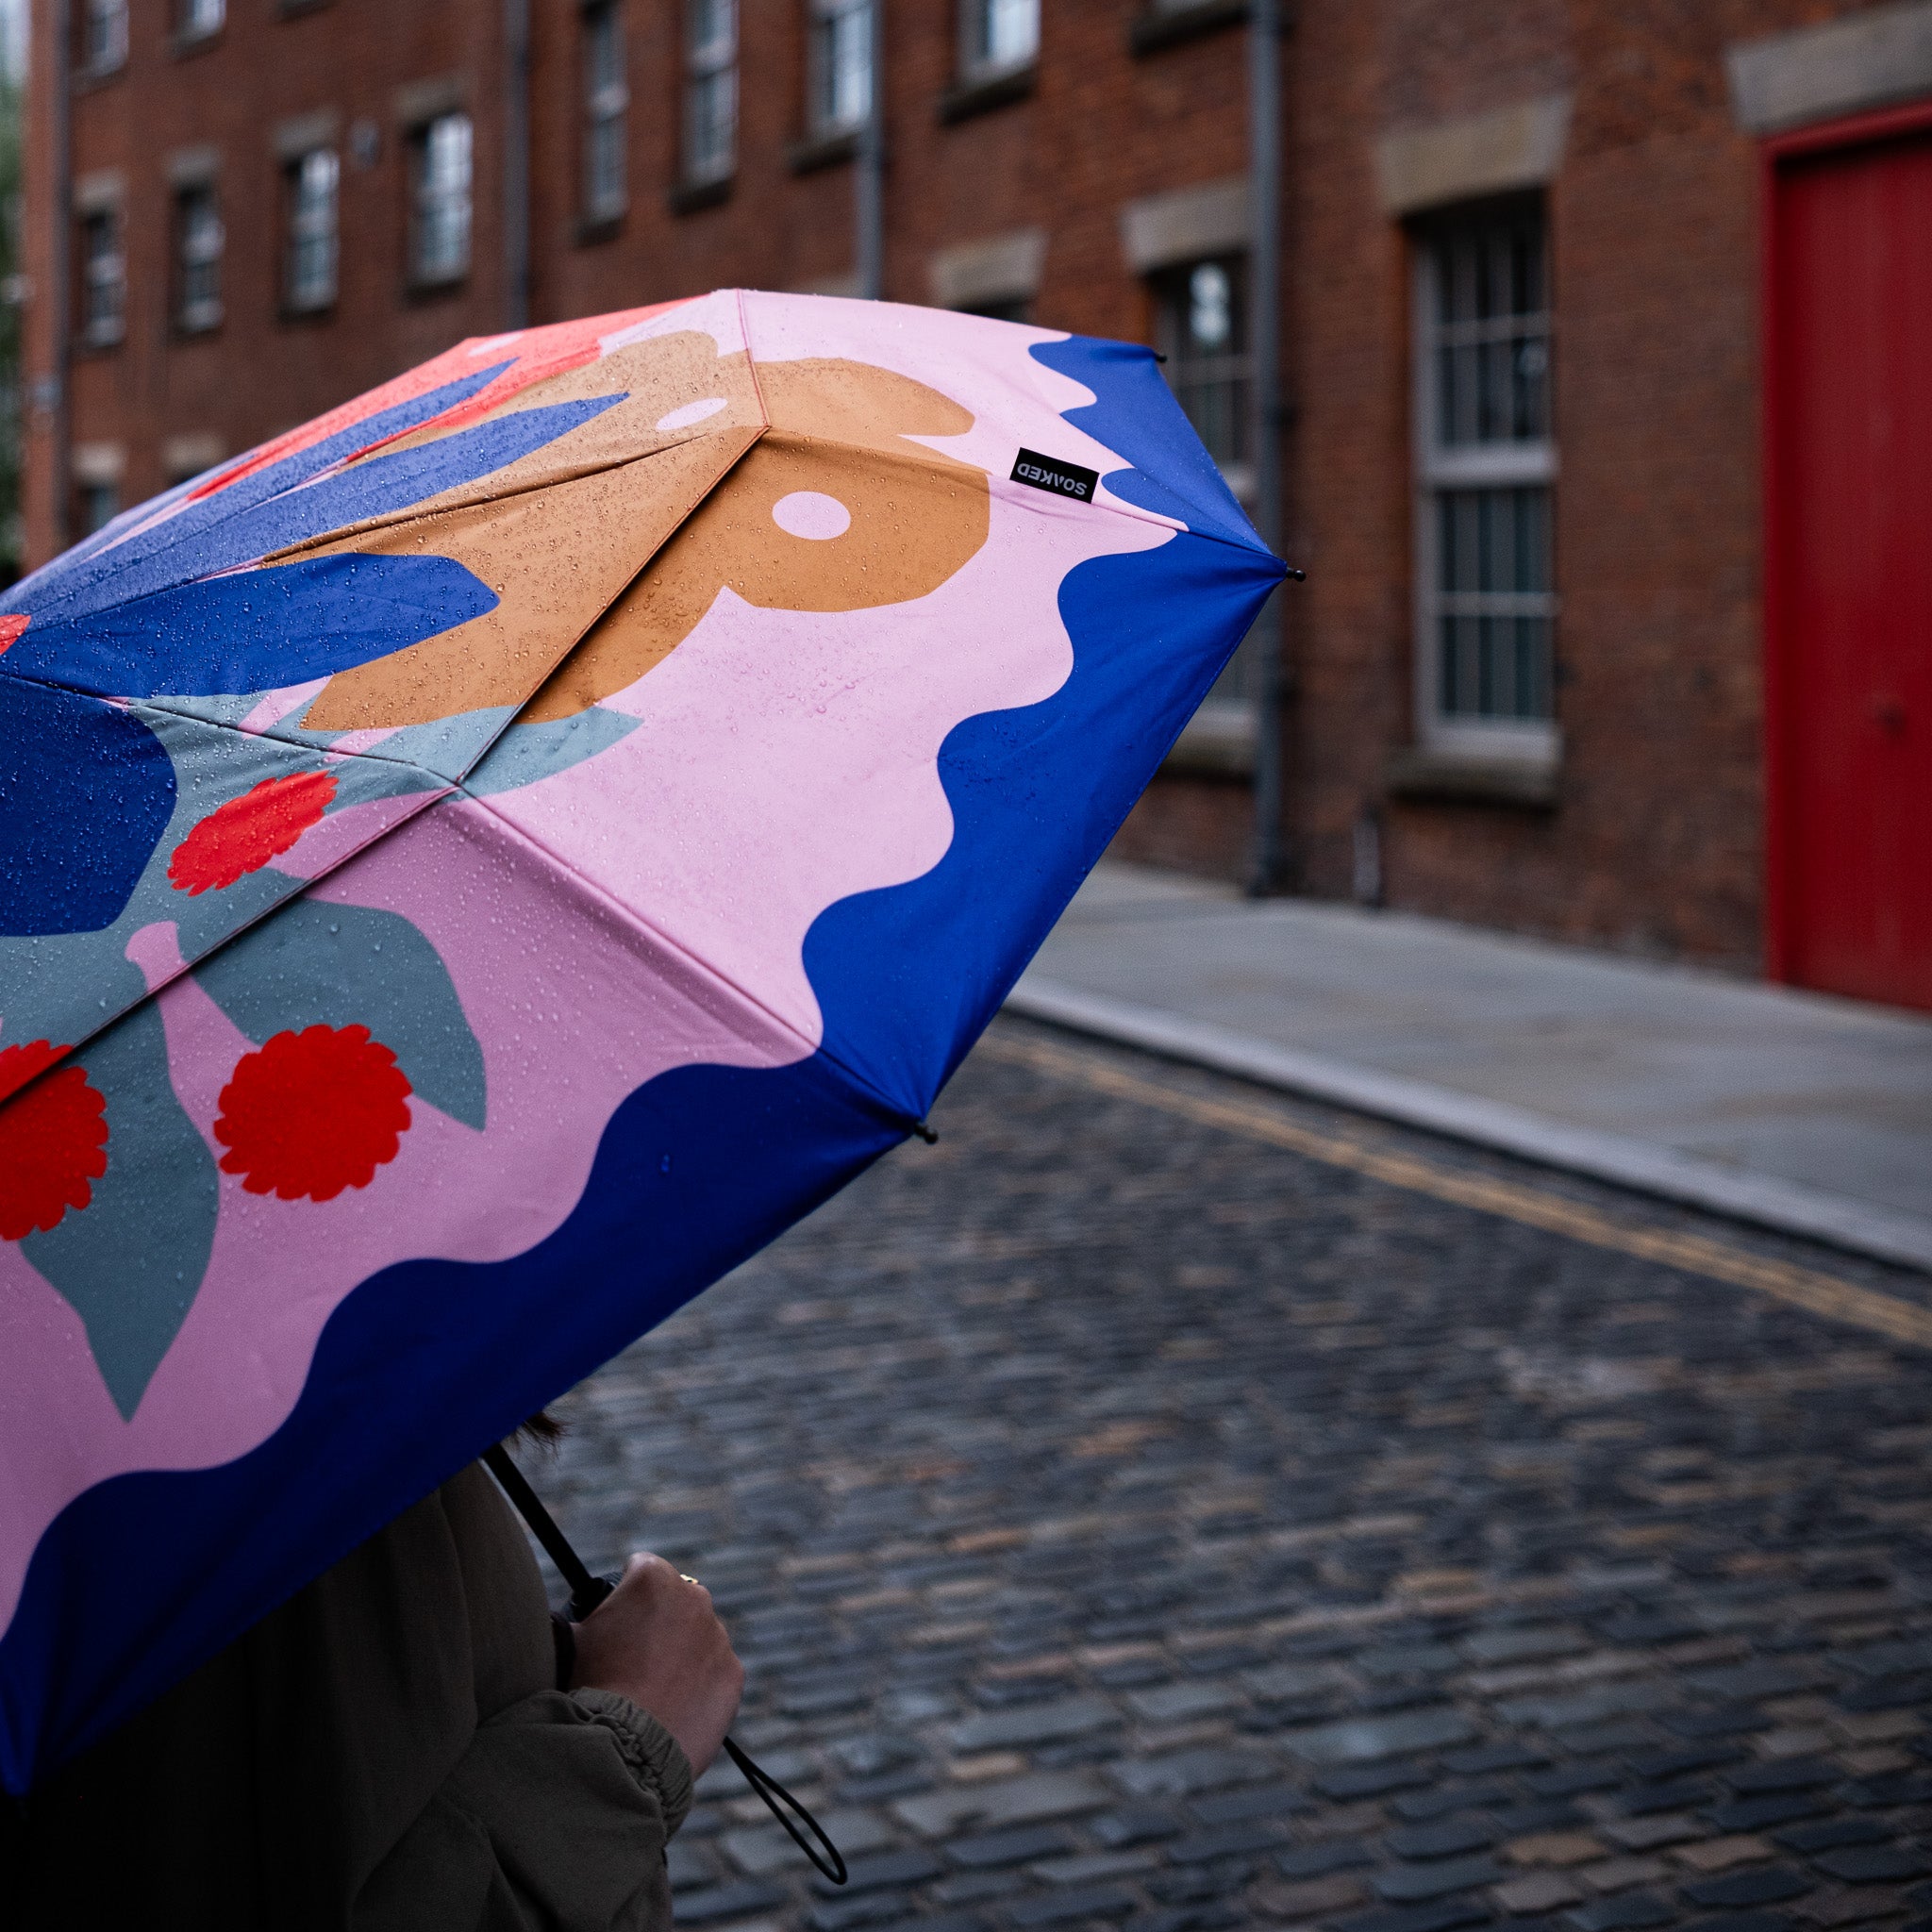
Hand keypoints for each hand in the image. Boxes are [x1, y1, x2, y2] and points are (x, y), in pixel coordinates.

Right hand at [570, 1553, 744, 1776]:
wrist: (624, 1745)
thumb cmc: (590, 1687)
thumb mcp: (573, 1636)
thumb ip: (591, 1614)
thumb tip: (588, 1617)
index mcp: (653, 1577)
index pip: (641, 1568)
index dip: (625, 1594)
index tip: (617, 1618)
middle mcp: (694, 1597)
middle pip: (676, 1600)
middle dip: (659, 1621)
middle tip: (634, 1658)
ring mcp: (718, 1636)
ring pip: (698, 1637)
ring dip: (681, 1653)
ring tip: (652, 1691)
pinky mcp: (733, 1673)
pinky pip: (715, 1672)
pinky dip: (699, 1686)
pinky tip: (673, 1708)